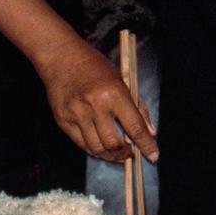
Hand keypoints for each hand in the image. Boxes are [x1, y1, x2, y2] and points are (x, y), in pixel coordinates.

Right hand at [40, 44, 156, 161]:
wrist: (62, 58)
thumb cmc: (95, 67)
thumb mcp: (122, 80)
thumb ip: (137, 107)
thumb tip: (150, 132)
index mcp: (114, 94)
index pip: (135, 128)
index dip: (146, 145)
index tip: (153, 156)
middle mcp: (95, 106)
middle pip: (114, 144)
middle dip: (125, 154)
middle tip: (130, 152)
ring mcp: (77, 115)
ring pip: (97, 148)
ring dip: (110, 156)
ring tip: (117, 152)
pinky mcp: (63, 120)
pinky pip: (81, 144)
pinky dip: (94, 149)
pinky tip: (101, 146)